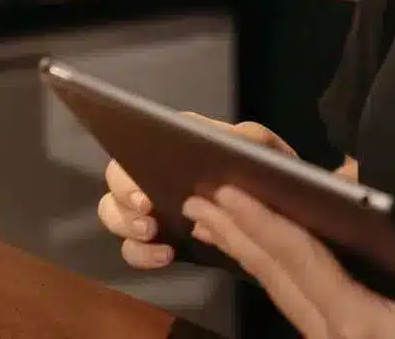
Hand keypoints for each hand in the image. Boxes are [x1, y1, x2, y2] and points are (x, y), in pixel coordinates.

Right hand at [96, 116, 296, 269]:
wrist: (279, 216)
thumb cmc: (267, 173)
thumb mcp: (266, 149)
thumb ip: (249, 139)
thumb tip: (223, 142)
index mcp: (177, 144)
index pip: (139, 141)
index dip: (131, 161)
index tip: (145, 185)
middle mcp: (156, 172)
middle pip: (117, 176)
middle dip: (123, 195)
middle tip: (146, 211)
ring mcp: (154, 208)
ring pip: (115, 212)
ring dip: (125, 224)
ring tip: (151, 232)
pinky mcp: (158, 240)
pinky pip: (132, 248)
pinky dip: (141, 253)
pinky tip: (165, 255)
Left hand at [184, 186, 394, 338]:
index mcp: (360, 321)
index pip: (301, 261)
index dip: (263, 222)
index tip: (227, 190)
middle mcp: (334, 333)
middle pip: (276, 275)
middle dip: (237, 233)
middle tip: (197, 196)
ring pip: (277, 290)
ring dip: (243, 251)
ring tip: (209, 221)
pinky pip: (289, 298)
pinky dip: (266, 269)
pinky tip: (256, 254)